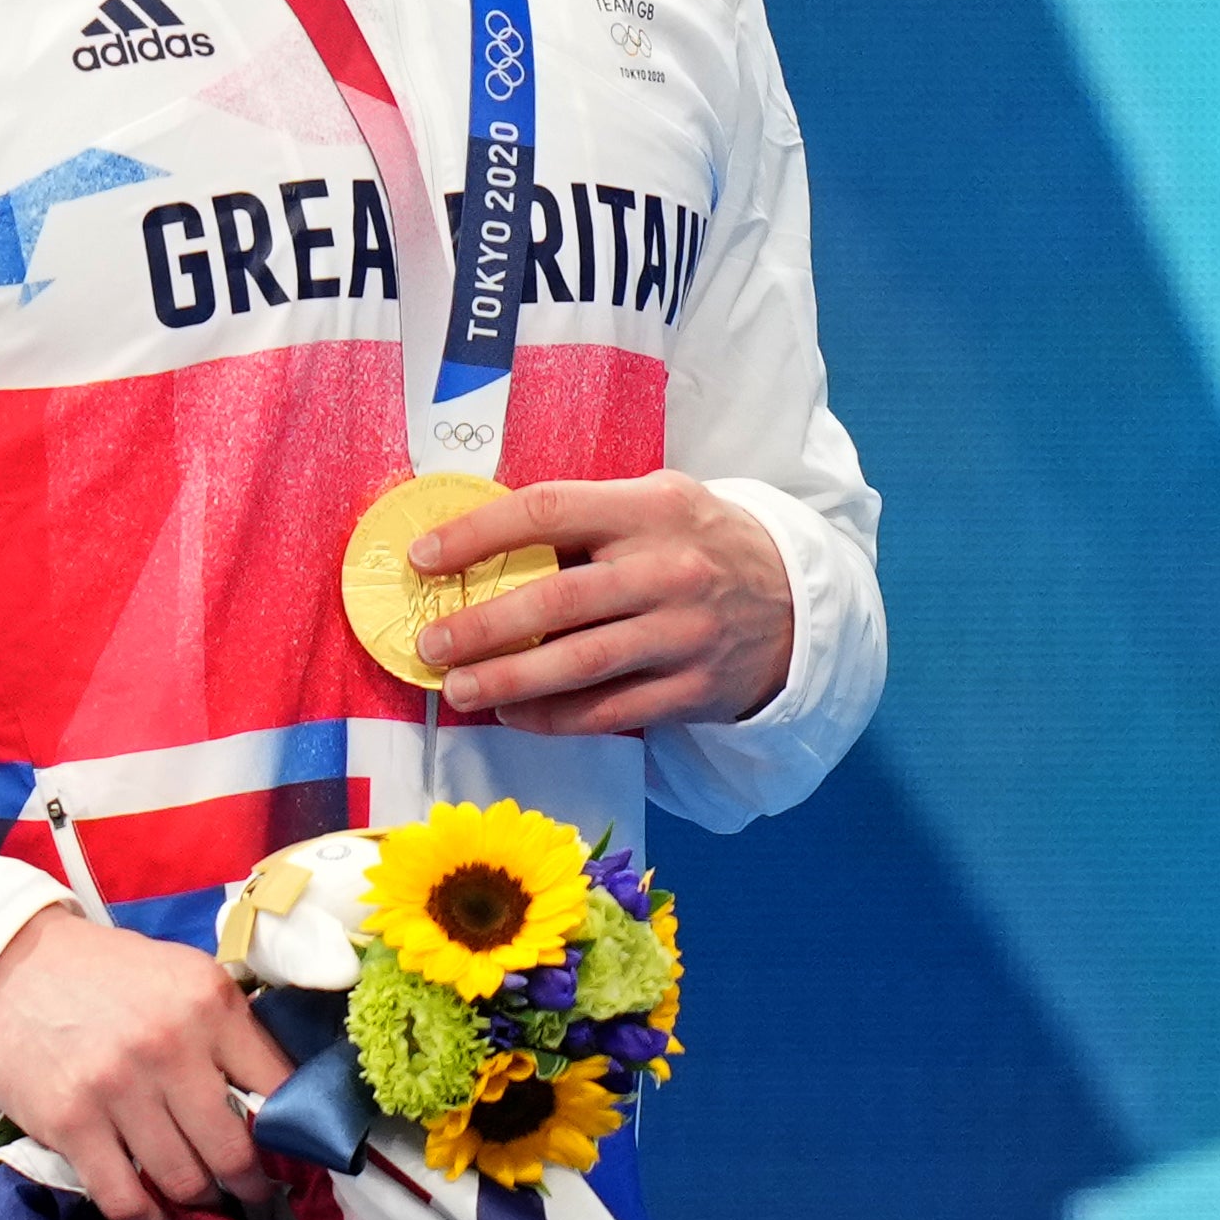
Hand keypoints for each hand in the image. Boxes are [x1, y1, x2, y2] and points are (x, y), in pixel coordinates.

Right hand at [0, 905, 288, 1219]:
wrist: (11, 966)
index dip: (295, 1135)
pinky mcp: (71, 1124)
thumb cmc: (107, 973)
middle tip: (256, 1195)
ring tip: (209, 1206)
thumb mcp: (184, 976)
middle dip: (252, 1185)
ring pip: (185, 1181)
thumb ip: (228, 1029)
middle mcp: (171, 1046)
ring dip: (203, 1205)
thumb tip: (277, 1096)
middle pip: (234, 1150)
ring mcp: (118, 1089)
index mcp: (210, 1003)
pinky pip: (125, 1199)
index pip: (279, 1087)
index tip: (297, 1157)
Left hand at [406, 469, 794, 732]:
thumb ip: (590, 516)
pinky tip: (513, 714)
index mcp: (652, 508)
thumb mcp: (660, 502)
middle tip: (432, 643)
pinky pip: (609, 711)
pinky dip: (553, 717)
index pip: (550, 510)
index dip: (480, 533)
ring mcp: (683, 635)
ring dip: (508, 680)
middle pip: (559, 600)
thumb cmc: (702, 544)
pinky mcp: (693, 690)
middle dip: (483, 625)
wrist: (795, 602)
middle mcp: (669, 570)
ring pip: (580, 665)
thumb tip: (484, 542)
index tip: (425, 556)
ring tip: (458, 689)